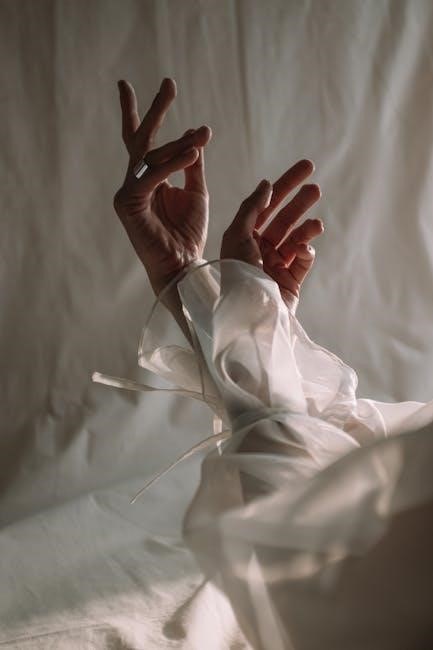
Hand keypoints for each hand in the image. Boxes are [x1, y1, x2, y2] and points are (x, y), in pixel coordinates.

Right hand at [113, 78, 211, 294]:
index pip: (149, 142)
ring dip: (177, 142)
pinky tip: (194, 151)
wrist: (182, 266)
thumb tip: (194, 135)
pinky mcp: (127, 203)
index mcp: (151, 180)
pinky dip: (173, 163)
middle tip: (168, 82)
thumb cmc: (188, 234)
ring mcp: (128, 192)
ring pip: (150, 155)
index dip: (155, 114)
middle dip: (154, 110)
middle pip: (141, 139)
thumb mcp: (196, 193)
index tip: (168, 86)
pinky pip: (152, 175)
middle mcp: (136, 183)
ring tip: (203, 133)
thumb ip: (192, 165)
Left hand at [221, 160, 322, 312]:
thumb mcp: (237, 236)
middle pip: (285, 220)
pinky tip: (305, 249)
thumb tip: (266, 184)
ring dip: (307, 228)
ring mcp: (277, 267)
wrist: (248, 313)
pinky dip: (306, 252)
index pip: (267, 206)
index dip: (285, 185)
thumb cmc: (237, 274)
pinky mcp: (291, 282)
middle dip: (300, 203)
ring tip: (317, 224)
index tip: (305, 167)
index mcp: (245, 238)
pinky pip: (303, 261)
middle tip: (315, 187)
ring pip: (297, 239)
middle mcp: (260, 251)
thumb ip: (252, 208)